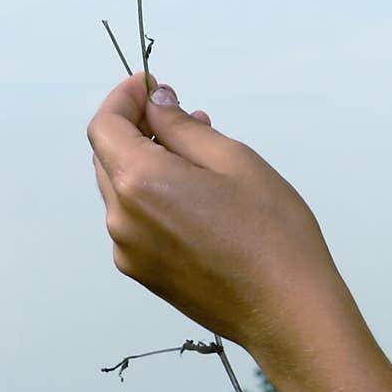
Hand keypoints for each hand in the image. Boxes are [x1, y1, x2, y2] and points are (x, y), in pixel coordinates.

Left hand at [87, 72, 356, 383]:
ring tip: (200, 150)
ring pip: (122, 188)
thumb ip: (184, 127)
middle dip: (137, 126)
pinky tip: (196, 190)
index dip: (124, 97)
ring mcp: (129, 251)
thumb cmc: (271, 230)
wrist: (286, 309)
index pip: (105, 126)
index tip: (150, 82)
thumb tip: (156, 101)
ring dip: (149, 160)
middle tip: (181, 112)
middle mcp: (122, 219)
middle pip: (108, 156)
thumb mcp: (233, 160)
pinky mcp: (143, 273)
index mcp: (141, 184)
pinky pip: (135, 219)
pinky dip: (154, 193)